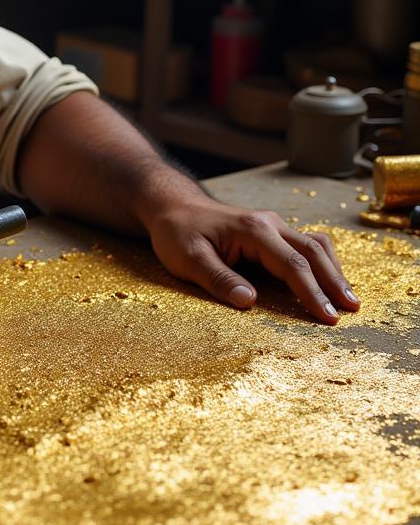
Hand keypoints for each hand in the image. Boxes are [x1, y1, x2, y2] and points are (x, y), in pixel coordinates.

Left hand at [147, 198, 359, 323]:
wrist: (172, 207)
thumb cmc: (177, 233)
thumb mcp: (187, 259)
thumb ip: (218, 279)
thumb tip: (249, 302)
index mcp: (252, 230)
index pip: (291, 264)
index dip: (312, 292)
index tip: (328, 317)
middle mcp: (269, 223)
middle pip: (313, 252)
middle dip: (335, 281)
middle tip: (353, 309)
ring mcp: (273, 225)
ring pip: (315, 245)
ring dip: (333, 270)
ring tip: (348, 298)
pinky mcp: (271, 231)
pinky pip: (305, 244)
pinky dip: (322, 262)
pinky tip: (328, 280)